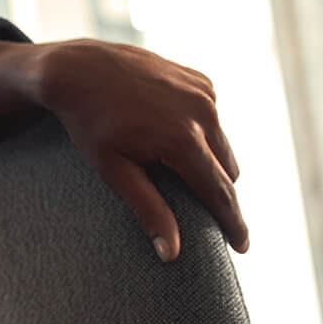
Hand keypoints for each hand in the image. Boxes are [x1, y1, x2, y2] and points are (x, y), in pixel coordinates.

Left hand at [0, 39, 246, 260]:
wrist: (79, 69)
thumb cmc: (91, 124)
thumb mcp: (113, 171)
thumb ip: (148, 210)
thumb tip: (172, 254)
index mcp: (184, 140)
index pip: (219, 192)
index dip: (233, 223)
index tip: (243, 247)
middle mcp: (203, 113)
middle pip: (227, 171)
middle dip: (218, 193)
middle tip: (204, 215)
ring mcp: (205, 93)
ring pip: (223, 145)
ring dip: (210, 162)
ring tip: (181, 174)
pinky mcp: (202, 81)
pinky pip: (213, 119)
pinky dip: (202, 133)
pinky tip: (173, 135)